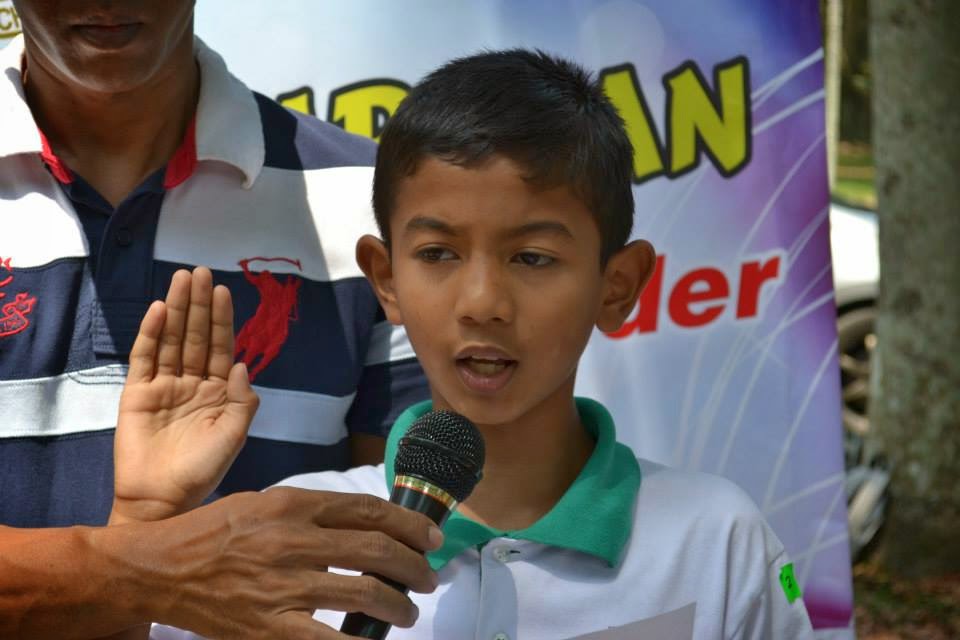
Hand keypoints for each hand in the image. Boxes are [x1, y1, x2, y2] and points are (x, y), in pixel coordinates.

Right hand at [112, 268, 258, 523]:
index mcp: (218, 392)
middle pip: (196, 336)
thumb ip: (243, 401)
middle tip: (198, 271)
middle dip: (198, 304)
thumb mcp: (233, 436)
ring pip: (172, 339)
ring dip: (177, 309)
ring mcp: (164, 386)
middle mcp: (192, 383)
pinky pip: (145, 358)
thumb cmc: (202, 471)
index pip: (221, 347)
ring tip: (180, 279)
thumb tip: (244, 365)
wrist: (161, 500)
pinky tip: (159, 310)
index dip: (222, 319)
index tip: (222, 290)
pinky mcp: (137, 393)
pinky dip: (151, 333)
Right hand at [121, 487, 442, 637]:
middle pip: (377, 549)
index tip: (429, 537)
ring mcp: (283, 586)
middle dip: (415, 566)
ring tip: (407, 612)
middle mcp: (293, 541)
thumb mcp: (264, 503)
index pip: (368, 510)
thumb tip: (366, 526)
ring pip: (365, 592)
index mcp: (293, 505)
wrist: (159, 569)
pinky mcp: (271, 628)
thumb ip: (313, 512)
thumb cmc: (213, 533)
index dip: (409, 525)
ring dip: (399, 605)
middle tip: (427, 577)